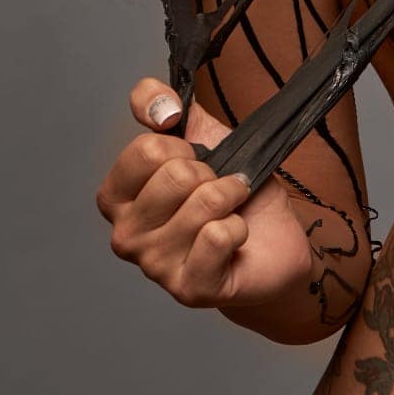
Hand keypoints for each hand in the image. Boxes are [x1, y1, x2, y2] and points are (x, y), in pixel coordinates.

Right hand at [95, 77, 312, 309]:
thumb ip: (163, 105)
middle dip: (211, 173)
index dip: (183, 147)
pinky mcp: (188, 289)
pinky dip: (239, 227)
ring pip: (202, 203)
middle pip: (175, 175)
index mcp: (119, 198)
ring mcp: (154, 267)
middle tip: (217, 190)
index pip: (144, 150)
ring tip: (230, 211)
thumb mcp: (199, 134)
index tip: (196, 160)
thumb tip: (160, 107)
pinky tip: (236, 239)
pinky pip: (218, 235)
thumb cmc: (231, 191)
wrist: (274, 239)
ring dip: (231, 197)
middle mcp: (125, 236)